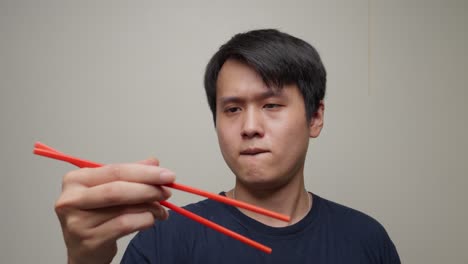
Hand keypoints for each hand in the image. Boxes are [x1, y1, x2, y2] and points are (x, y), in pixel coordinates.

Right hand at [54, 158, 174, 263]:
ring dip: (150, 208)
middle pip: (117, 189)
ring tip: (161, 209)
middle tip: (167, 191)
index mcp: (75, 180)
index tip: (167, 175)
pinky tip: (150, 220)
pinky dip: (144, 221)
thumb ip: (130, 175)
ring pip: (124, 209)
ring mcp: (78, 222)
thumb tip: (153, 163)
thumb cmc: (95, 216)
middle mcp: (71, 199)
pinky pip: (125, 225)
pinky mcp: (89, 241)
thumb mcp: (109, 190)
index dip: (144, 172)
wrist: (83, 250)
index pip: (115, 171)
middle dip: (148, 189)